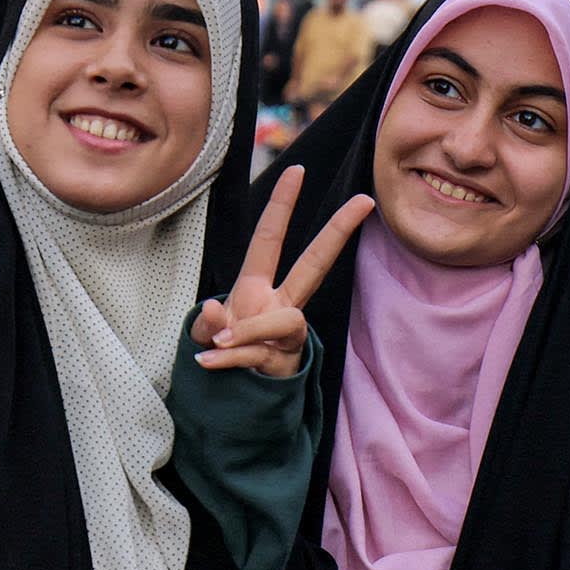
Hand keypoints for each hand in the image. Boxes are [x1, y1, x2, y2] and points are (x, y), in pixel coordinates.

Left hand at [191, 165, 373, 377]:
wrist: (236, 398)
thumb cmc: (226, 353)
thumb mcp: (208, 333)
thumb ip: (208, 322)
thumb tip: (217, 311)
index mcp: (259, 287)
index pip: (271, 238)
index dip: (282, 205)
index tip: (296, 170)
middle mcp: (280, 304)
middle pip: (315, 263)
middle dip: (338, 231)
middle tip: (362, 201)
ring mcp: (287, 334)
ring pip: (284, 319)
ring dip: (248, 329)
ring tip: (220, 343)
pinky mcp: (285, 363)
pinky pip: (259, 354)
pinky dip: (229, 357)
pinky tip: (207, 360)